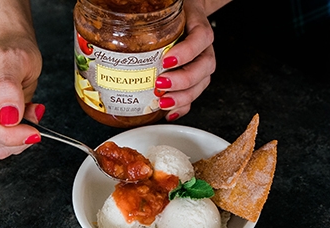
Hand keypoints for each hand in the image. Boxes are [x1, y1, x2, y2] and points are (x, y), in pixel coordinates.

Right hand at [0, 36, 43, 158]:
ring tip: (28, 110)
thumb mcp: (19, 59)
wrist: (13, 53)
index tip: (33, 132)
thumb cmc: (14, 51)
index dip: (7, 133)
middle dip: (15, 135)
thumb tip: (7, 116)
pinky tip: (22, 119)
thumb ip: (10, 86)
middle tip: (34, 114)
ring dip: (17, 136)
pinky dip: (15, 138)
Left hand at [156, 0, 219, 120]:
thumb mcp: (166, 14)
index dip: (186, 52)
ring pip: (200, 85)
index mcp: (199, 29)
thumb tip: (125, 26)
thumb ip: (152, 20)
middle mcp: (204, 50)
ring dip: (182, 97)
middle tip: (160, 85)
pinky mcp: (196, 80)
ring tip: (163, 102)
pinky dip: (182, 108)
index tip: (166, 60)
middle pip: (203, 67)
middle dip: (182, 80)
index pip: (200, 39)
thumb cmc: (174, 17)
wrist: (186, 19)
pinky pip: (194, 97)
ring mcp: (202, 66)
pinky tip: (170, 113)